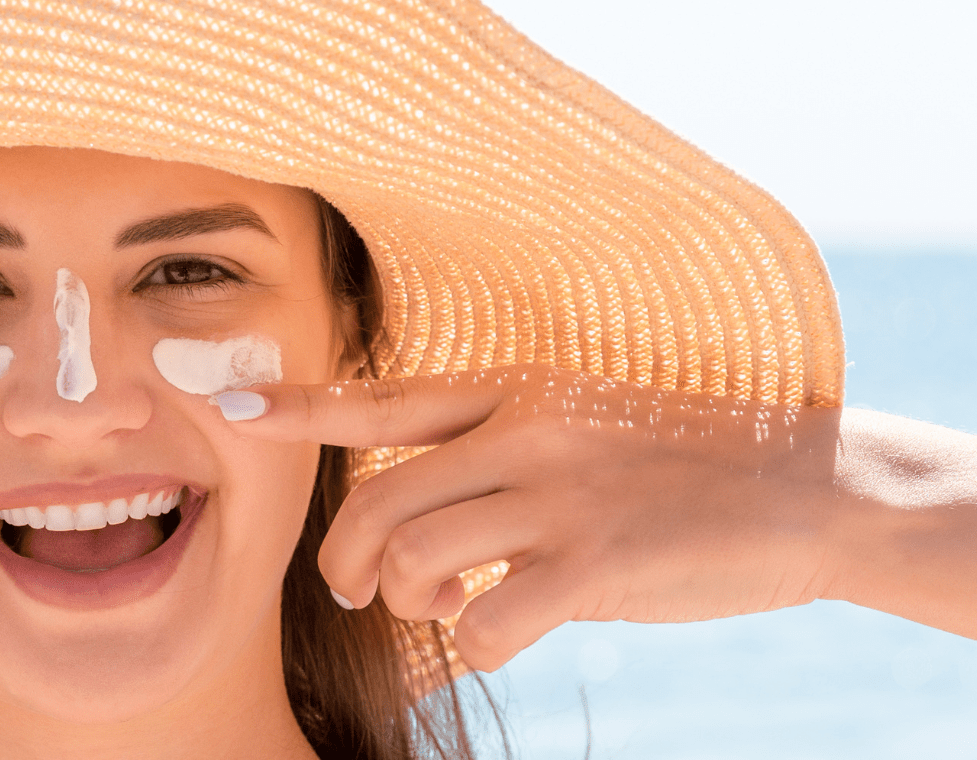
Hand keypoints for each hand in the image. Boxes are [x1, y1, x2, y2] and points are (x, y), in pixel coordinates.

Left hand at [222, 365, 846, 670]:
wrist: (809, 485)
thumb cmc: (681, 467)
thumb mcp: (582, 429)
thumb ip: (493, 460)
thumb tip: (412, 541)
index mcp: (515, 390)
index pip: (382, 397)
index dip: (295, 404)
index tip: (225, 404)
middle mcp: (525, 430)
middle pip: (376, 497)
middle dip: (345, 556)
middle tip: (359, 588)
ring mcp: (560, 492)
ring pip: (416, 557)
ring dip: (410, 600)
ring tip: (439, 606)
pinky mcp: (597, 560)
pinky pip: (483, 620)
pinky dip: (473, 644)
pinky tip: (503, 636)